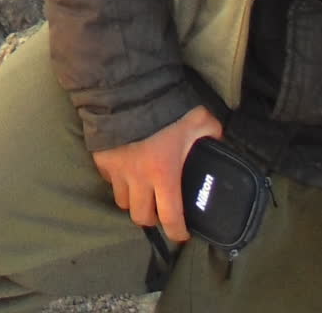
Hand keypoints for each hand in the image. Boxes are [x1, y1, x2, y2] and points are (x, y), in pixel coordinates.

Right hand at [90, 104, 224, 242]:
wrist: (126, 87)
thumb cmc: (166, 107)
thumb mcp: (199, 120)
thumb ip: (211, 134)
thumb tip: (220, 142)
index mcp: (164, 174)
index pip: (170, 218)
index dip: (177, 232)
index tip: (183, 234)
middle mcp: (137, 179)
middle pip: (140, 216)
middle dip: (152, 218)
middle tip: (161, 210)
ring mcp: (116, 170)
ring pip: (122, 201)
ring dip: (134, 200)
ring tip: (143, 191)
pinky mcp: (100, 158)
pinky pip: (108, 179)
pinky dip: (117, 180)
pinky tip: (126, 169)